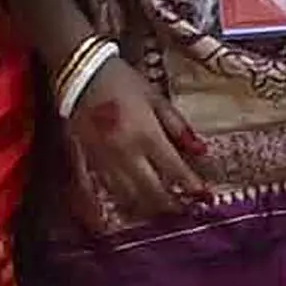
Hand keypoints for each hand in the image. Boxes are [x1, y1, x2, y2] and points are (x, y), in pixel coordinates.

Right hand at [61, 50, 209, 232]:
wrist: (81, 73)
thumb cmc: (123, 81)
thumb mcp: (156, 98)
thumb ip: (178, 127)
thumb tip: (201, 151)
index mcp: (147, 134)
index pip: (175, 169)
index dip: (191, 186)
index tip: (204, 196)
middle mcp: (126, 153)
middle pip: (152, 191)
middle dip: (171, 205)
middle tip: (184, 210)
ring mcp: (104, 161)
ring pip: (128, 196)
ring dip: (147, 208)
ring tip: (161, 211)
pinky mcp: (87, 162)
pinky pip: (104, 190)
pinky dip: (118, 202)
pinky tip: (125, 211)